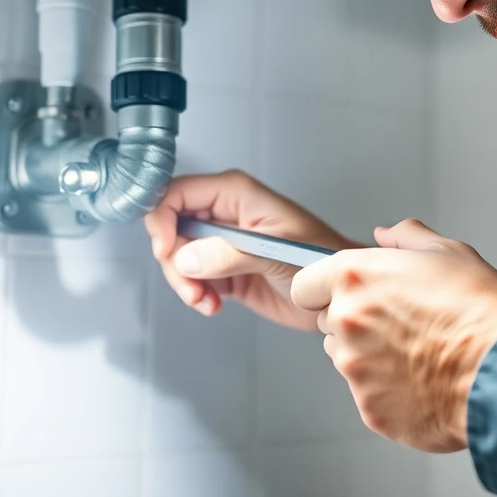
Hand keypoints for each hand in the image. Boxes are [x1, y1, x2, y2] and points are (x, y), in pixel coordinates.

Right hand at [143, 169, 356, 330]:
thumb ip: (228, 254)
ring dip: (184, 283)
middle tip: (192, 288)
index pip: (177, 193)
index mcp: (235, 194)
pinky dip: (195, 295)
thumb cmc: (320, 258)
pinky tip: (213, 304)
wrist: (334, 295)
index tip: (166, 251)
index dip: (162, 220)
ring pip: (177, 256)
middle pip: (170, 227)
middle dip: (173, 261)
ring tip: (206, 300)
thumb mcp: (274, 253)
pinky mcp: (222, 270)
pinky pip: (190, 278)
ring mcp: (221, 242)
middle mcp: (223, 214)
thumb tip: (186, 258)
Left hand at [289, 219, 496, 452]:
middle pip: (329, 322)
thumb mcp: (449, 252)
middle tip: (401, 323)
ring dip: (371, 357)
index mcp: (357, 278)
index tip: (346, 293)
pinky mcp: (370, 408)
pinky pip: (370, 396)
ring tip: (419, 352)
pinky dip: (391, 391)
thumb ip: (407, 237)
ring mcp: (356, 370)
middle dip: (356, 321)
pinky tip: (424, 379)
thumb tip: (387, 234)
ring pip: (348, 360)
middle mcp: (348, 322)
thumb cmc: (482, 313)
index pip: (306, 283)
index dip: (325, 288)